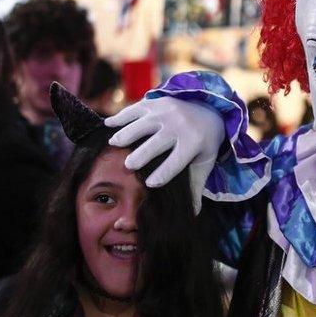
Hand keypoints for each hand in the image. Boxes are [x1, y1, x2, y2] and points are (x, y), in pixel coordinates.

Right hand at [106, 97, 224, 212]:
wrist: (208, 110)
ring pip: (144, 123)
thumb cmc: (202, 143)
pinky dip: (121, 117)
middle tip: (128, 166)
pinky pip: (136, 109)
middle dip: (143, 154)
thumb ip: (196, 186)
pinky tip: (107, 126)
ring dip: (128, 133)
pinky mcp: (156, 102)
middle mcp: (179, 125)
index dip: (164, 173)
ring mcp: (166, 111)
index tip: (149, 184)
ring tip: (114, 144)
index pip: (177, 160)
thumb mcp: (204, 163)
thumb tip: (193, 214)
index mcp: (193, 142)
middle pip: (158, 142)